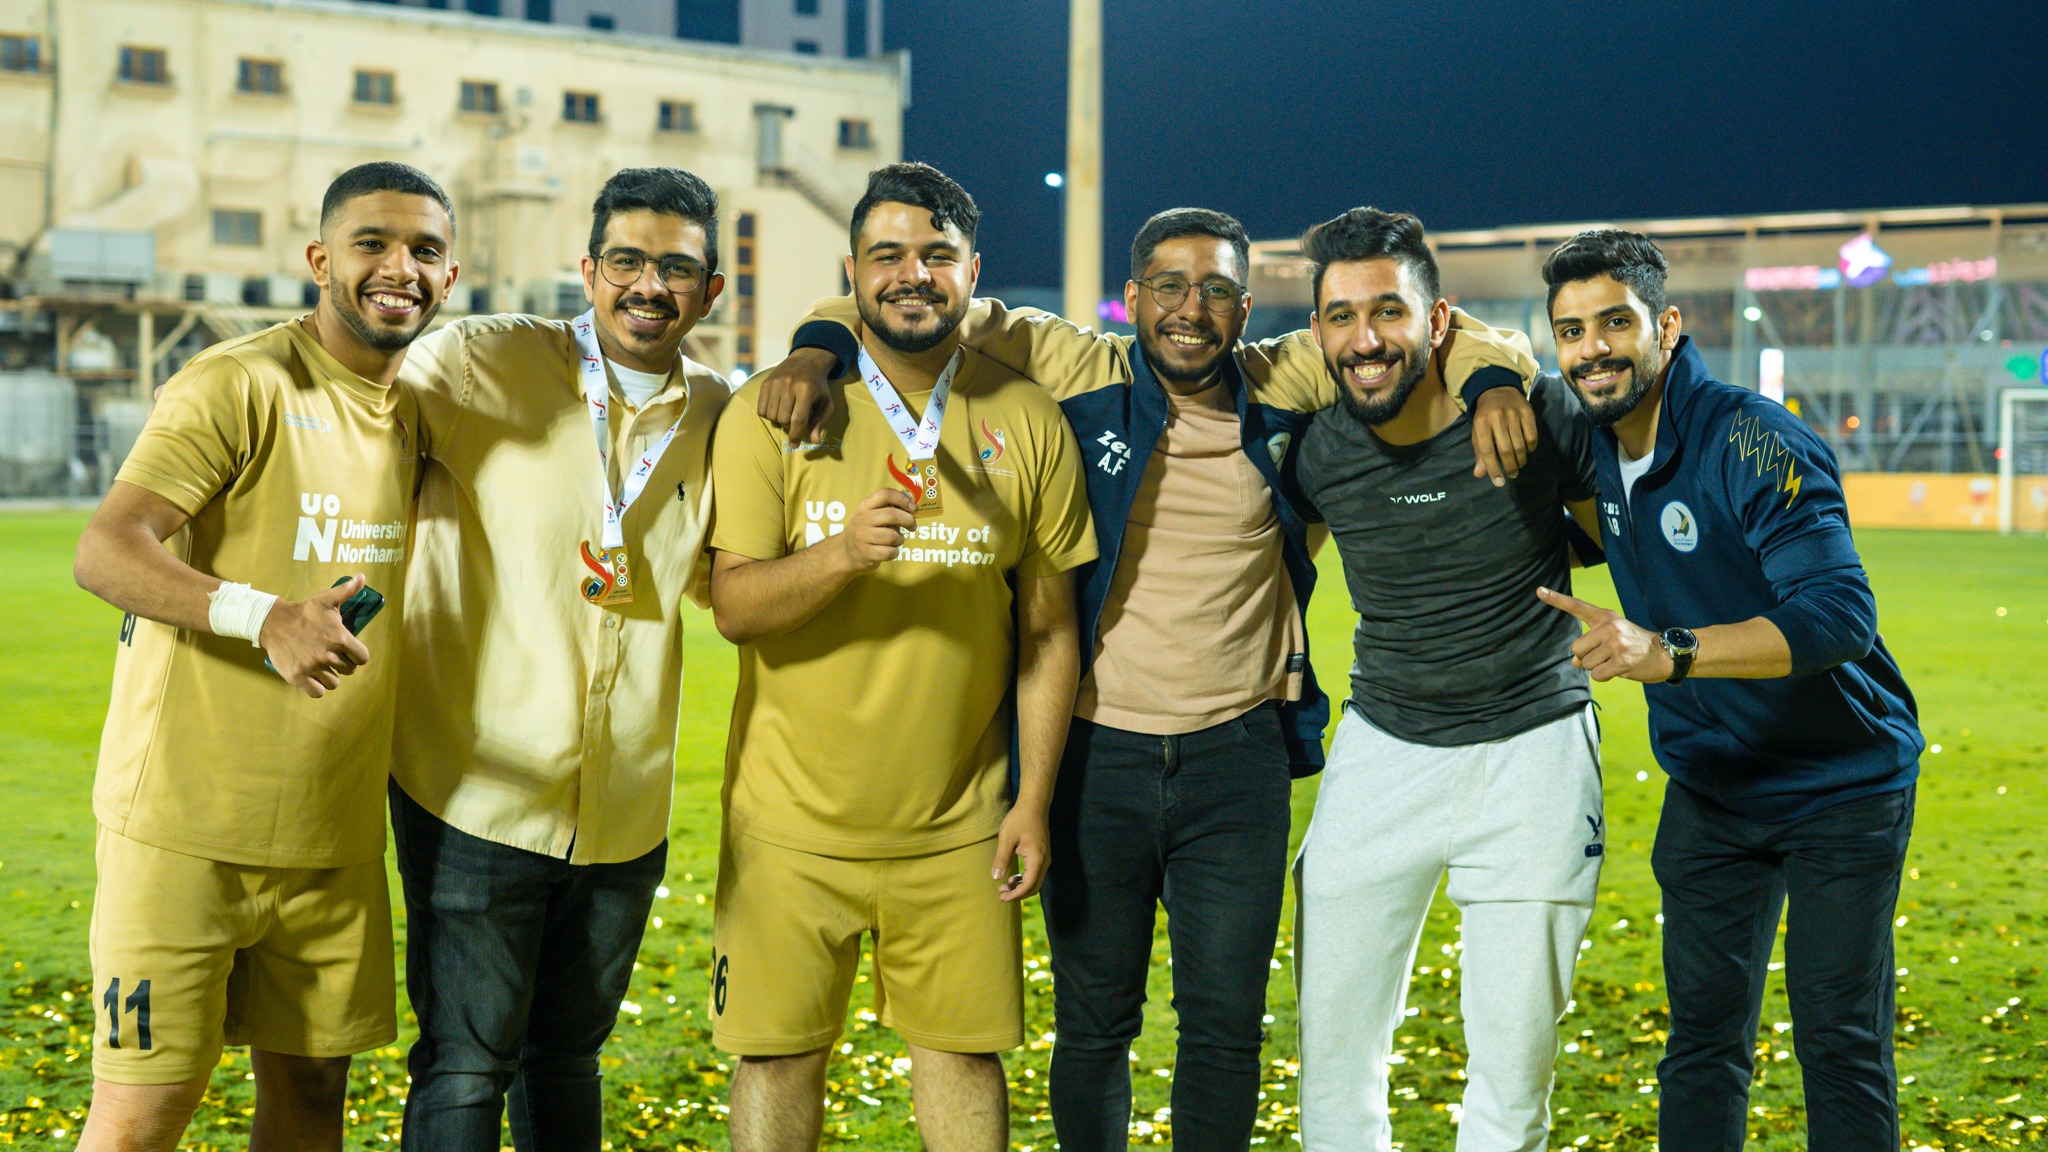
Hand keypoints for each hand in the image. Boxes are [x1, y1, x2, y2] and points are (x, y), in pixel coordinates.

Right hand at [259, 575, 372, 697]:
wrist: (273, 622)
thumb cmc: (304, 611)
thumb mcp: (327, 599)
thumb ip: (347, 591)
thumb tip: (362, 576)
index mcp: (340, 638)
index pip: (362, 657)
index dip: (357, 655)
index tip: (348, 650)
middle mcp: (328, 655)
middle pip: (349, 670)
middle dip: (343, 664)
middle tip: (331, 654)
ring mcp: (312, 667)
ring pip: (334, 683)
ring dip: (330, 676)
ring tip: (321, 664)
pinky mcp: (298, 677)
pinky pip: (318, 692)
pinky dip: (317, 687)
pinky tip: (313, 677)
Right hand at [754, 347, 839, 445]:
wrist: (805, 361)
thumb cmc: (818, 386)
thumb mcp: (825, 402)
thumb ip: (820, 421)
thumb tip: (815, 441)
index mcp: (806, 390)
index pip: (797, 420)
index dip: (796, 435)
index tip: (794, 445)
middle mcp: (788, 385)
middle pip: (783, 419)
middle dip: (789, 426)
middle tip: (794, 421)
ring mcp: (775, 383)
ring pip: (771, 416)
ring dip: (778, 420)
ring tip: (786, 413)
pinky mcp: (765, 383)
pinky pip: (761, 409)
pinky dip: (768, 414)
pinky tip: (777, 408)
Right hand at [836, 488, 915, 572]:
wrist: (846, 552)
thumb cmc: (866, 530)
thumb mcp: (871, 514)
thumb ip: (888, 508)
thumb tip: (911, 504)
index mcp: (865, 506)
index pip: (885, 494)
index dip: (902, 499)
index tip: (912, 507)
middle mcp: (862, 519)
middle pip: (892, 514)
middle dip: (908, 520)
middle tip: (912, 526)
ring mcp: (863, 536)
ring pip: (893, 536)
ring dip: (900, 539)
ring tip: (896, 540)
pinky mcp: (866, 553)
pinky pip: (890, 552)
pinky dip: (895, 552)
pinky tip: (890, 550)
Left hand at [992, 804, 1050, 901]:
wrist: (1034, 806)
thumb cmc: (1019, 820)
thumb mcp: (1006, 839)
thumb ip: (1001, 859)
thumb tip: (996, 878)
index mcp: (1037, 859)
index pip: (1029, 885)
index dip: (1016, 895)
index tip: (1003, 898)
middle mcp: (1044, 861)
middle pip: (1034, 887)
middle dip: (1018, 894)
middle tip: (1001, 895)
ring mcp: (1045, 859)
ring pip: (1035, 882)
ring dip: (1021, 887)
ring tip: (1005, 887)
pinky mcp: (1042, 856)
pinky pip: (1035, 874)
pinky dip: (1024, 880)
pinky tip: (1012, 878)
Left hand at [1470, 386, 1536, 486]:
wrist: (1498, 391)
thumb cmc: (1486, 417)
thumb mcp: (1478, 433)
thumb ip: (1480, 453)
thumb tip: (1480, 475)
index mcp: (1481, 423)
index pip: (1486, 451)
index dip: (1492, 469)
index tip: (1498, 482)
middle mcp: (1497, 417)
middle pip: (1505, 450)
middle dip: (1509, 467)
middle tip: (1511, 475)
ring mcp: (1513, 413)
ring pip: (1520, 445)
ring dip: (1520, 460)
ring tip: (1518, 464)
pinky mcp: (1528, 412)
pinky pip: (1532, 436)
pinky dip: (1530, 448)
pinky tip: (1526, 450)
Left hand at [1537, 586, 1674, 682]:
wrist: (1666, 653)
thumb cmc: (1635, 645)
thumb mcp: (1613, 636)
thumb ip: (1591, 644)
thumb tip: (1574, 662)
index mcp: (1605, 617)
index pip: (1577, 606)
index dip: (1556, 599)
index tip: (1539, 591)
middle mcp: (1609, 627)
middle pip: (1576, 649)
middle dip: (1587, 657)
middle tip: (1607, 655)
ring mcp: (1615, 644)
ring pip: (1585, 664)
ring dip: (1597, 668)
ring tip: (1616, 661)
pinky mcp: (1621, 662)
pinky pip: (1597, 675)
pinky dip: (1605, 677)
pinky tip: (1620, 669)